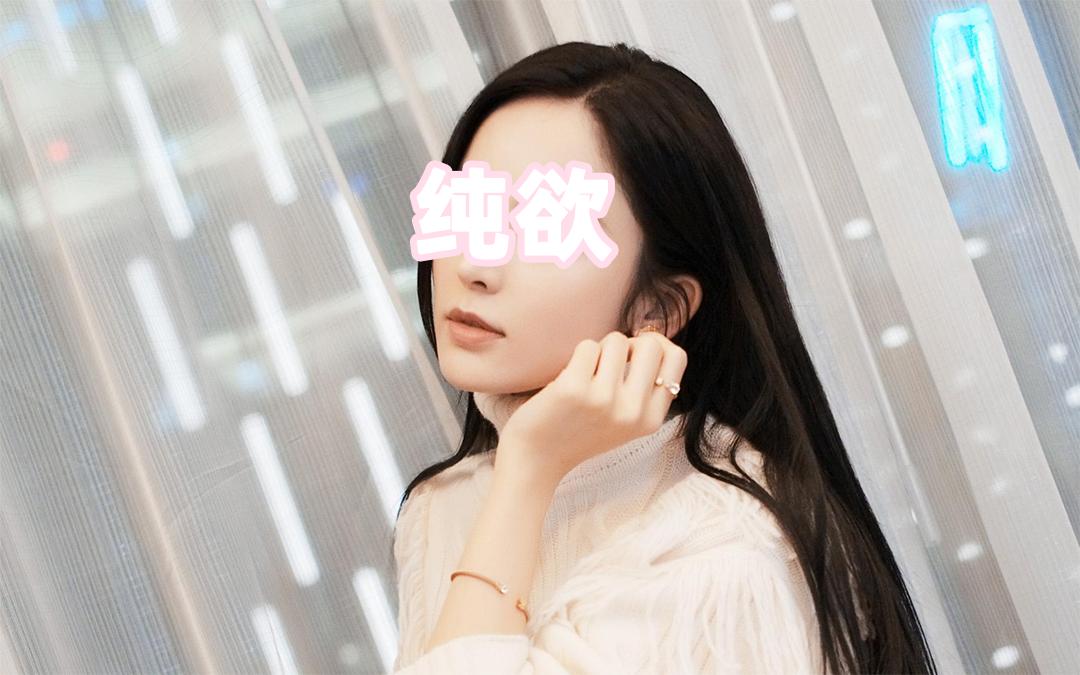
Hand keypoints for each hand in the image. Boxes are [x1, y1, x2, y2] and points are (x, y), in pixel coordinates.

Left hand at [496, 329, 687, 485]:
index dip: (657, 345)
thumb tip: (653, 338)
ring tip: (586, 374)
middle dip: (628, 344)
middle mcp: (632, 411)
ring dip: (599, 350)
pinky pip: (587, 346)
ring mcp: (604, 400)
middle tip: (608, 362)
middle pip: (651, 344)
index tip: (636, 354)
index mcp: (651, 419)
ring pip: (617, 340)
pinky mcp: (574, 389)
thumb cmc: (580, 430)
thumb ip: (645, 388)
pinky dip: (577, 356)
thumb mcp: (626, 420)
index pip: (677, 357)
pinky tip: (568, 380)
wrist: (537, 458)